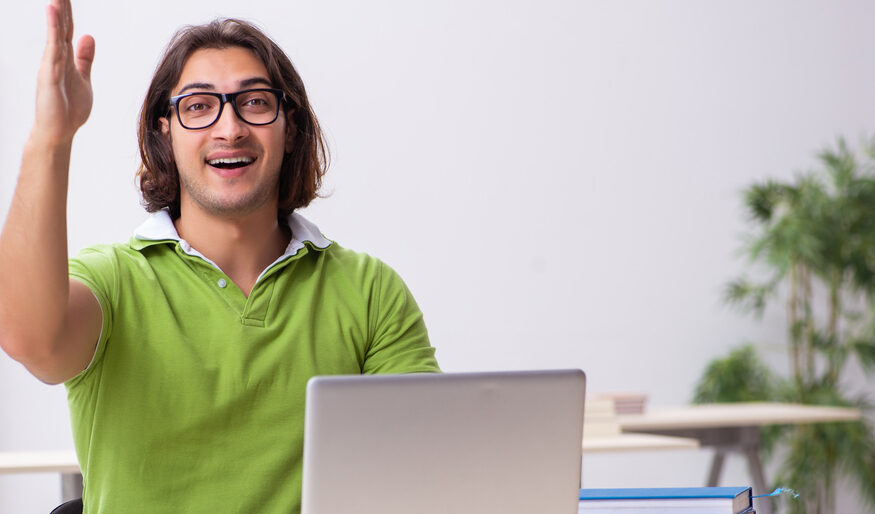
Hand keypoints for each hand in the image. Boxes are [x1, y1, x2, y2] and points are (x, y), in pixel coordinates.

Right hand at [33, 0, 94, 145]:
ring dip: (56, 18)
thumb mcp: (83, 78)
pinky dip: (53, 36)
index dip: (68, 13)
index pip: (66, 30)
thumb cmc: (69, 108)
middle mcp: (55, 59)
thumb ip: (84, 58)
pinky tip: (53, 21)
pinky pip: (52, 53)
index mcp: (64, 59)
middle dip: (61, 9)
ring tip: (56, 0)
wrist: (59, 133)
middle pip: (59, 28)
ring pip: (54, 37)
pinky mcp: (48, 78)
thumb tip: (88, 36)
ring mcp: (51, 68)